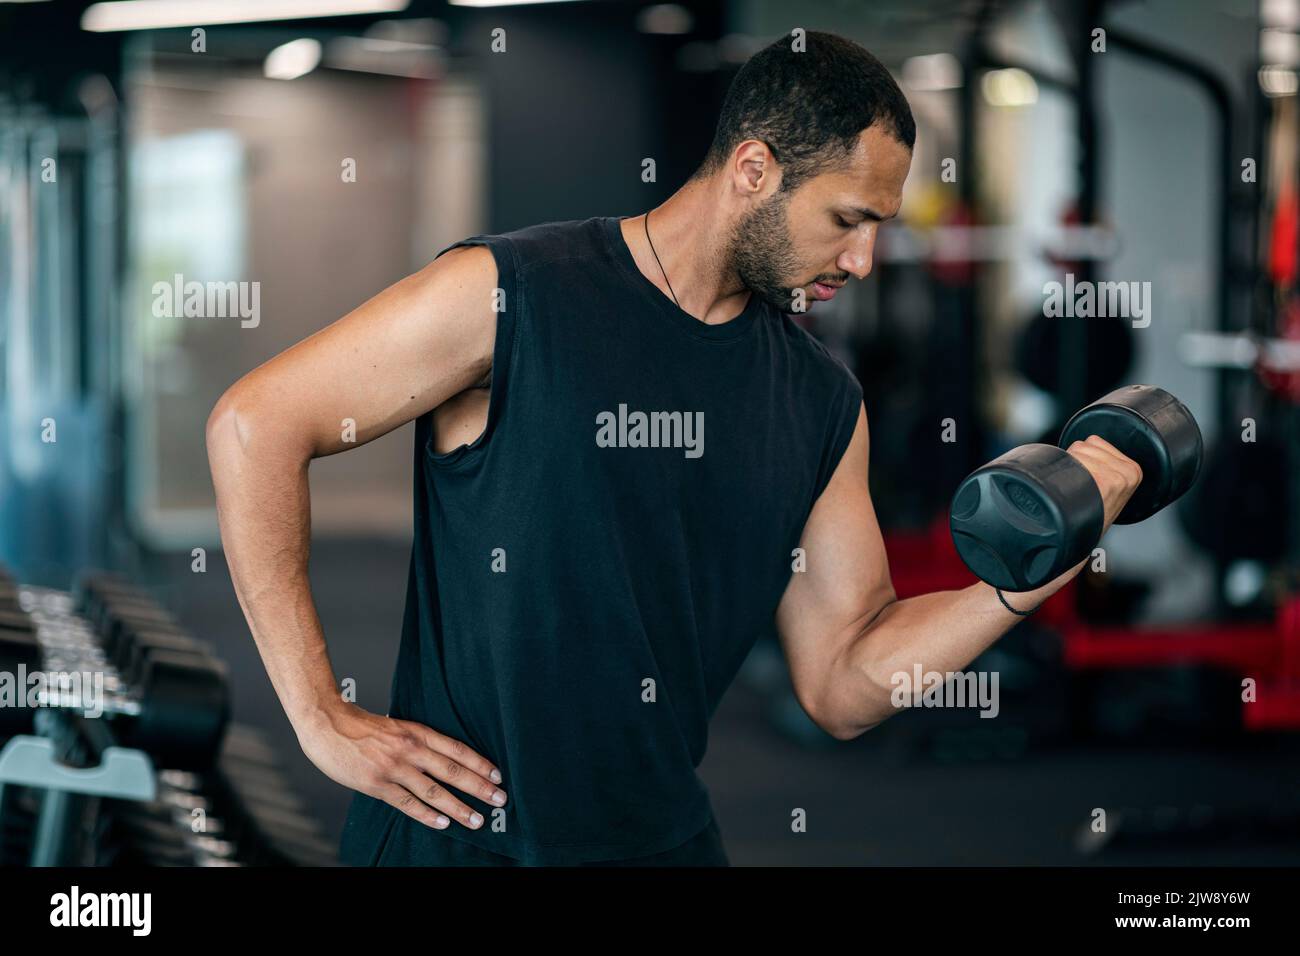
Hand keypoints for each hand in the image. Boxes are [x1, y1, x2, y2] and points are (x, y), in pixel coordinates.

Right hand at [298, 702, 506, 830]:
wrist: (327, 724)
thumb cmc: (359, 725)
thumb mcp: (396, 726)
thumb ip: (416, 740)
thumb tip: (438, 754)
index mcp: (416, 732)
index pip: (456, 749)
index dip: (479, 763)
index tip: (497, 775)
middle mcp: (410, 749)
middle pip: (453, 771)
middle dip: (479, 787)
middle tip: (500, 799)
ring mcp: (394, 768)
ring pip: (435, 791)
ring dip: (459, 807)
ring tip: (477, 819)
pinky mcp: (377, 785)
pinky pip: (407, 804)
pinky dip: (427, 815)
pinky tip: (443, 823)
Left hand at [1063, 434, 1143, 532]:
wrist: (1082, 537)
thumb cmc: (1092, 513)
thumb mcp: (1112, 489)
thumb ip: (1107, 466)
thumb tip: (1086, 446)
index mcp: (1134, 470)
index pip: (1096, 442)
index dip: (1083, 457)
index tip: (1087, 478)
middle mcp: (1128, 471)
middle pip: (1085, 444)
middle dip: (1076, 460)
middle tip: (1079, 485)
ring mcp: (1116, 476)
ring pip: (1078, 449)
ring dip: (1069, 464)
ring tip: (1076, 487)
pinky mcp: (1104, 481)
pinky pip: (1073, 458)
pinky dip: (1064, 468)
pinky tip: (1071, 487)